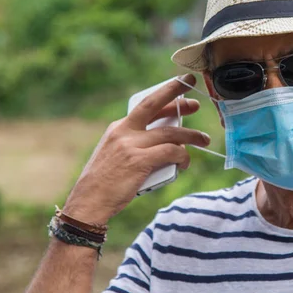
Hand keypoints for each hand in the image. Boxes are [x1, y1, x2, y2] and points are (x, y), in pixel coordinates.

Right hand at [63, 74, 209, 224]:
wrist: (88, 203)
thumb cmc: (106, 183)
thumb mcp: (117, 154)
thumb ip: (137, 144)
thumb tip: (169, 141)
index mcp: (119, 127)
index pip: (146, 105)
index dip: (166, 95)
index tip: (181, 89)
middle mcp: (124, 131)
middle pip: (155, 105)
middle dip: (176, 94)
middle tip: (197, 97)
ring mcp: (131, 145)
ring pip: (170, 132)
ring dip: (192, 135)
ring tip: (204, 139)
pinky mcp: (139, 160)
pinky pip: (171, 152)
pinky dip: (183, 156)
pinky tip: (185, 163)